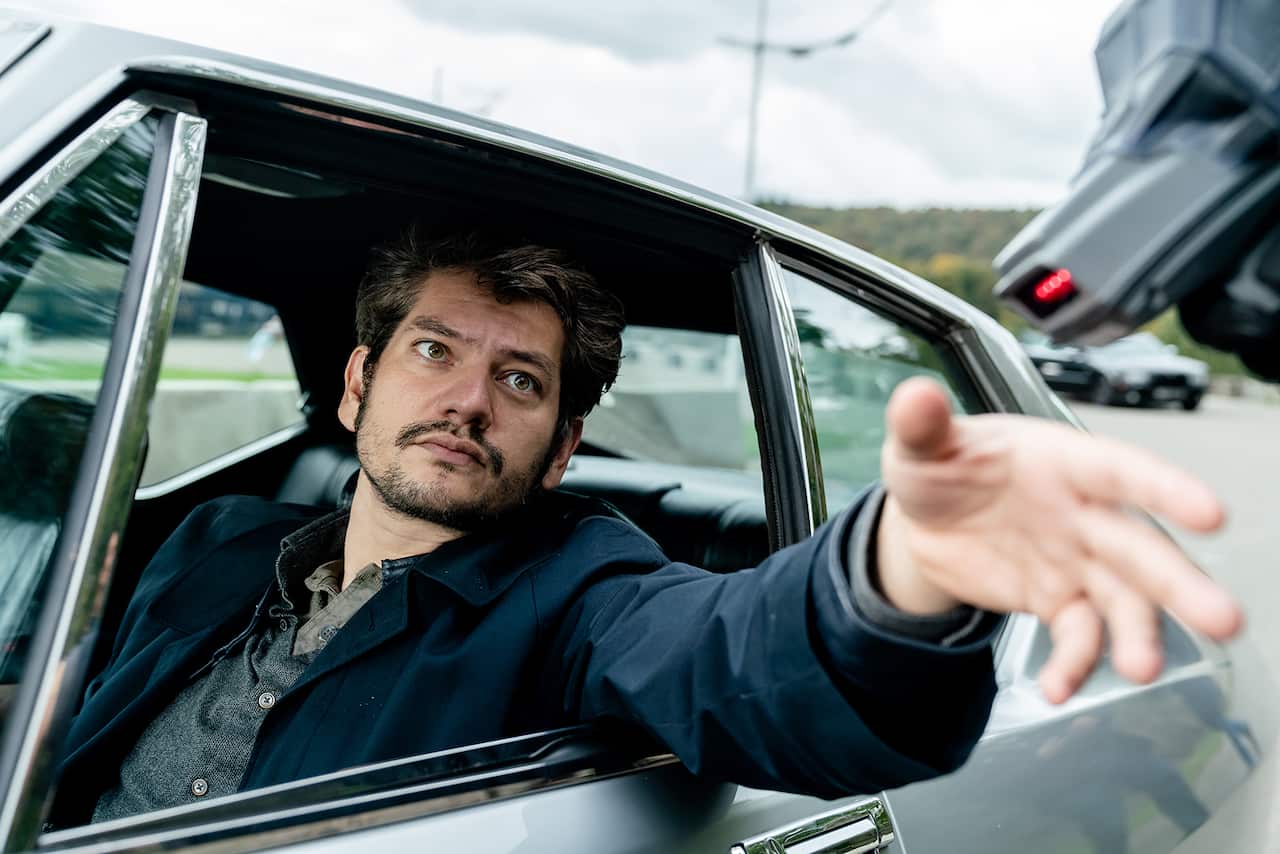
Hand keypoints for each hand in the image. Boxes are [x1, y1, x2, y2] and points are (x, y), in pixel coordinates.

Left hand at [876, 377, 1242, 703]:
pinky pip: (1077, 636)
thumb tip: (914, 396)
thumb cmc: (940, 467)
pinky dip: (1072, 663)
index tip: (1210, 513)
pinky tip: (1057, 687)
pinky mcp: (1057, 601)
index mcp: (1060, 462)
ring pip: (1123, 600)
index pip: (1118, 471)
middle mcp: (1082, 513)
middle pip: (1140, 548)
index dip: (1163, 489)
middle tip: (1223, 618)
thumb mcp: (920, 444)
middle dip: (1179, 583)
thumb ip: (921, 426)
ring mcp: (1075, 561)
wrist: (924, 520)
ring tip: (1142, 669)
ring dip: (1139, 635)